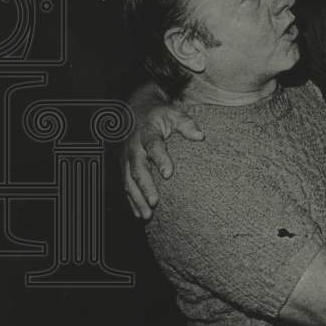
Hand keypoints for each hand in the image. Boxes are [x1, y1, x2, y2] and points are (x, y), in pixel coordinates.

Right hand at [121, 103, 202, 218]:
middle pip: (138, 169)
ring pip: (129, 181)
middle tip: (155, 202)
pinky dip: (131, 200)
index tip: (169, 173)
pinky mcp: (125, 166)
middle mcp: (134, 147)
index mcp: (147, 133)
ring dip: (137, 199)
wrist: (136, 111)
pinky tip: (139, 213)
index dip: (160, 159)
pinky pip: (126, 185)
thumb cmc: (158, 114)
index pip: (153, 146)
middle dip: (145, 187)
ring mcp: (127, 158)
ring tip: (147, 215)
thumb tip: (200, 135)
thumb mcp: (173, 113)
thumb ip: (186, 123)